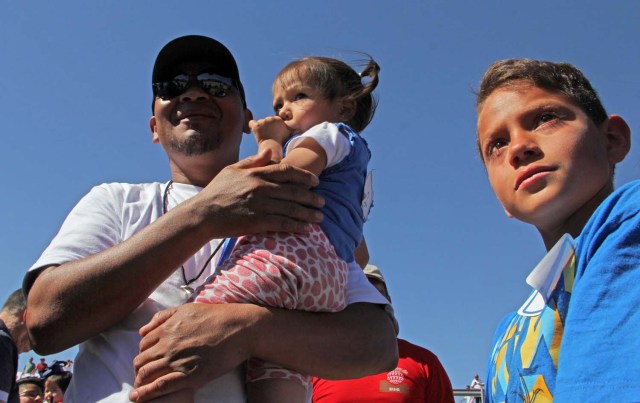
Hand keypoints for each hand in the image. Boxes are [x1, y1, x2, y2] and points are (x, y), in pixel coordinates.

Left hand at [130, 303, 261, 401]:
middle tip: (143, 375)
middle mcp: (168, 344)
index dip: (143, 353)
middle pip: (141, 360)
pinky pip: (160, 386)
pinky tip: (137, 398)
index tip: (147, 359)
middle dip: (139, 369)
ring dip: (140, 382)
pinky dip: (145, 393)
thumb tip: (143, 330)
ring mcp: (177, 360)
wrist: (241, 328)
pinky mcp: (190, 375)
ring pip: (146, 373)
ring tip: (140, 388)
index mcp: (168, 328)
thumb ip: (164, 317)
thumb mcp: (188, 309)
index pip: (144, 344)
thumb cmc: (219, 316)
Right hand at [193, 149, 324, 236]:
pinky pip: (282, 223)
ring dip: (308, 213)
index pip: (287, 172)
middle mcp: (261, 188)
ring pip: (291, 208)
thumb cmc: (217, 191)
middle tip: (323, 202)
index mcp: (256, 174)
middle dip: (311, 197)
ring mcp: (260, 205)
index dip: (304, 176)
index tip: (315, 181)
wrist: (203, 214)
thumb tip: (270, 150)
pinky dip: (296, 225)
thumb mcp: (233, 170)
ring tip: (320, 217)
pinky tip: (305, 228)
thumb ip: (254, 161)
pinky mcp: (257, 222)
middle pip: (294, 191)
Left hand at [249, 116, 291, 144]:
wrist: (272, 147)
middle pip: (266, 121)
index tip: (274, 132)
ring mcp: (263, 121)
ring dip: (260, 127)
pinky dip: (252, 126)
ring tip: (263, 135)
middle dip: (267, 126)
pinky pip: (251, 123)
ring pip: (260, 122)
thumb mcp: (289, 133)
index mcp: (278, 119)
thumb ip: (293, 129)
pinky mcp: (256, 126)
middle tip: (268, 134)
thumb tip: (298, 128)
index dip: (273, 126)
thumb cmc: (281, 141)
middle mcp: (270, 118)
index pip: (273, 120)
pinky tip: (254, 131)